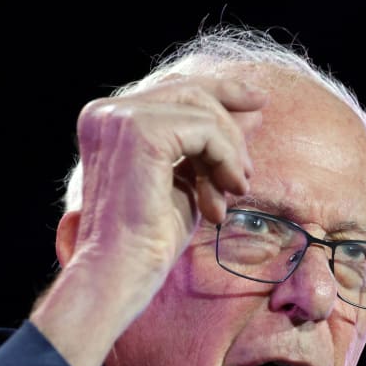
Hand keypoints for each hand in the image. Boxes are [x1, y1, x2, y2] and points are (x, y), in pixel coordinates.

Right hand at [30, 75, 267, 365]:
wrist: (119, 274)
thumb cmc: (147, 241)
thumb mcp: (186, 183)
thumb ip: (208, 147)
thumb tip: (251, 113)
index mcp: (109, 122)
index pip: (171, 92)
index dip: (218, 92)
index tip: (257, 103)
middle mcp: (107, 112)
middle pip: (188, 91)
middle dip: (231, 117)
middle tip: (253, 154)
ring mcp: (120, 118)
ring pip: (201, 109)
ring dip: (230, 150)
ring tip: (236, 190)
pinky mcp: (139, 132)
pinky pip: (205, 129)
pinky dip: (227, 158)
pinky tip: (229, 191)